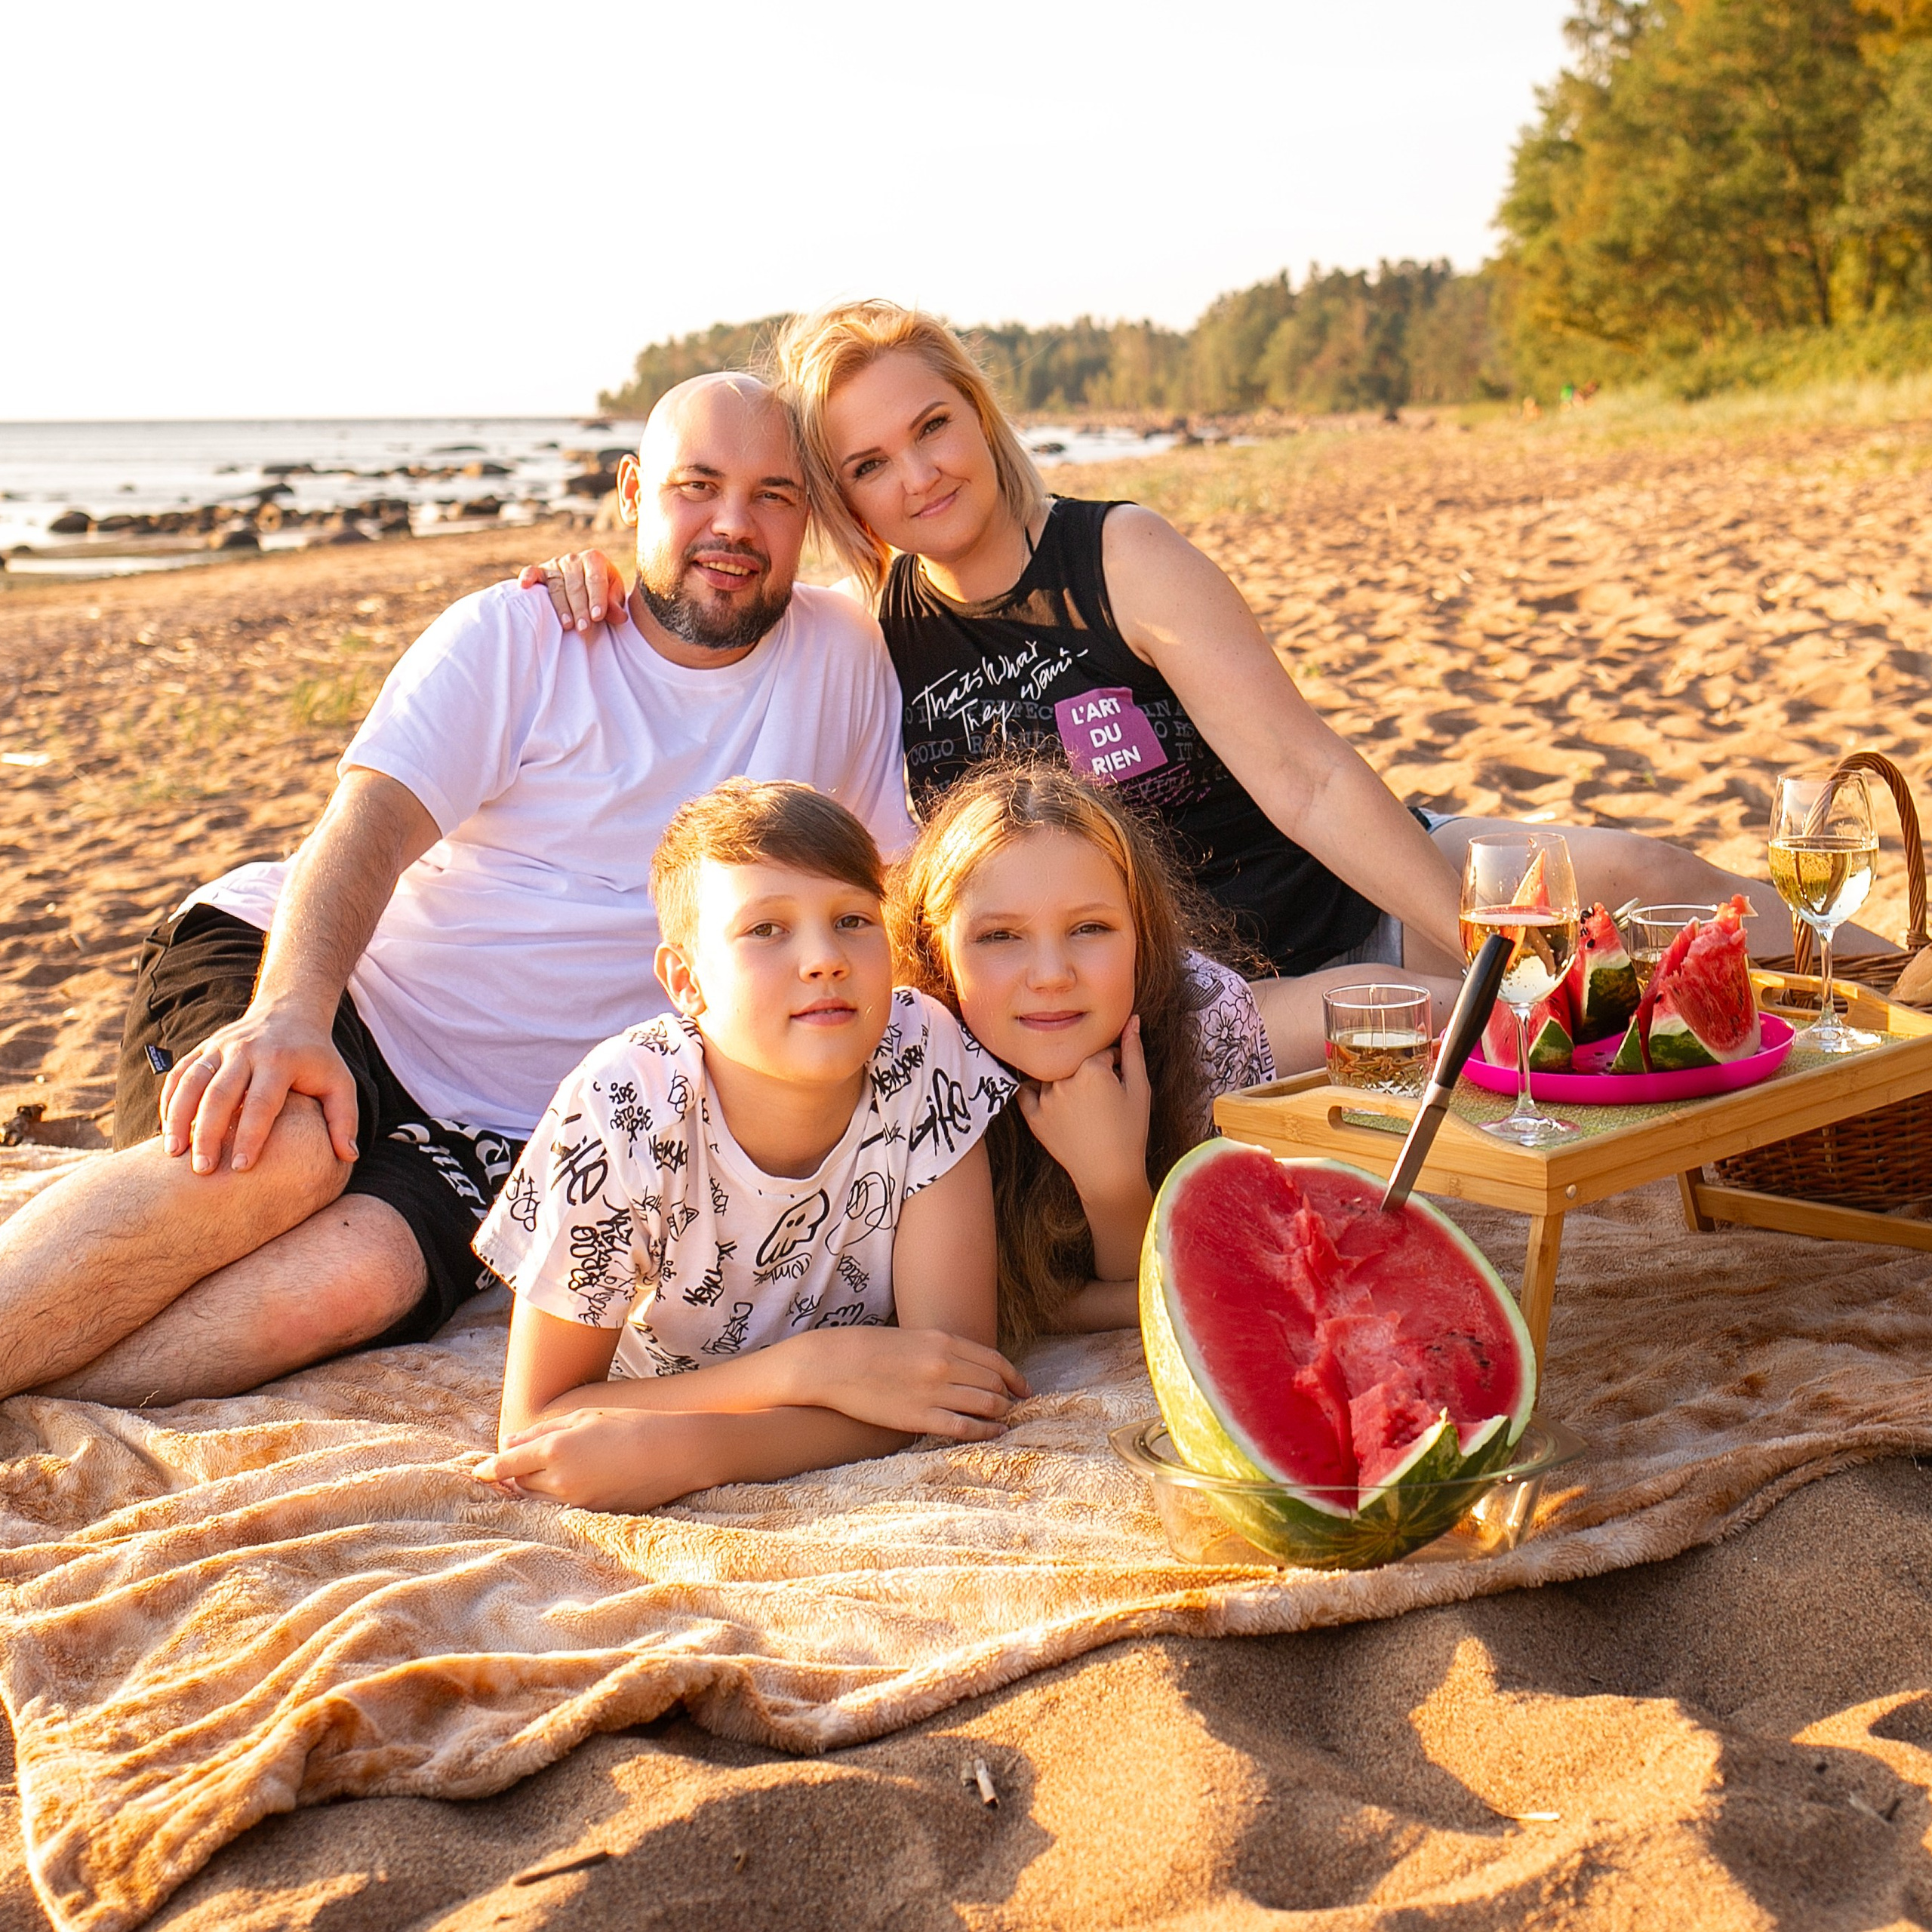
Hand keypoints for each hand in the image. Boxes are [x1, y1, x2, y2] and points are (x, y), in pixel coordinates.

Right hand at [160, 1003, 358, 1174]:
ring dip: (179, 1117)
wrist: (291, 1011)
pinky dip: (169, 1100)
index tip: (242, 1168)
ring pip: (191, 1082)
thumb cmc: (317, 1058)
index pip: (262, 1102)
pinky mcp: (204, 1047)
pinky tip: (167, 1129)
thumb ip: (344, 1119)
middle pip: (220, 1094)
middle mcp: (247, 1051)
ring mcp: (221, 1047)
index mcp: (281, 1061)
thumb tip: (348, 1157)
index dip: (251, 1136)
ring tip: (173, 1153)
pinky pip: (179, 1074)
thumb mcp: (340, 1083)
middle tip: (202, 1170)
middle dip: (209, 1133)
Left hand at [475, 1407, 667, 1509]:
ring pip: (536, 1501)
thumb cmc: (630, 1425)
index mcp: (555, 1448)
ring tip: (540, 1476)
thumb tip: (509, 1443)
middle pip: (519, 1484)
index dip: (489, 1469)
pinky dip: (552, 1501)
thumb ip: (543, 1430)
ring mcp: (575, 1502)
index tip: (479, 1472)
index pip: (507, 1465)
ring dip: (530, 1490)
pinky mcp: (591, 1515)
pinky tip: (563, 1488)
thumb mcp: (585, 1416)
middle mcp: (559, 1479)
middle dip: (514, 1476)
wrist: (673, 1453)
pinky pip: (558, 1511)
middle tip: (517, 1465)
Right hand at [515, 549, 624, 632]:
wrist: (589, 582)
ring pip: (556, 586)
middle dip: (580, 608)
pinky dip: (527, 577)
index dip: (596, 599)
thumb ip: (615, 605)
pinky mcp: (541, 571)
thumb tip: (620, 618)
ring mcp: (555, 564)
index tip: (597, 617)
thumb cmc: (604, 591)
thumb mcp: (615, 595)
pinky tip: (524, 586)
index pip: (595, 580)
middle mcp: (573, 559)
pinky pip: (533, 572)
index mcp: (594, 559)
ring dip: (561, 606)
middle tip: (584, 628)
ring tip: (567, 625)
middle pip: (575, 585)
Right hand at [799, 1327, 1029, 1439]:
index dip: (1015, 1377)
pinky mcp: (918, 1417)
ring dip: (1001, 1414)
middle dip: (1009, 1398)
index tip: (1023, 1389)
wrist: (832, 1363)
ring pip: (986, 1405)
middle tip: (1014, 1408)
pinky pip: (964, 1427)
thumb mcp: (912, 1339)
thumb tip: (966, 1367)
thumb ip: (941, 1350)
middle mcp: (944, 1364)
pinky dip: (986, 1432)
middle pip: (994, 1383)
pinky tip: (994, 1434)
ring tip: (1005, 1422)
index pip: (995, 1360)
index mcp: (943, 1341)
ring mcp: (933, 1392)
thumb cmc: (867, 1349)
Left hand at [1017, 1015, 1152, 1207]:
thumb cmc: (1130, 1132)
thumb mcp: (1139, 1089)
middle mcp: (1063, 1079)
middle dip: (1088, 1070)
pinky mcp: (1033, 1117)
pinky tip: (1051, 1098)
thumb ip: (1133, 1051)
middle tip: (1101, 1091)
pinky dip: (1036, 1090)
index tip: (1119, 1076)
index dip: (1113, 1062)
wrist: (1109, 1174)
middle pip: (1075, 1060)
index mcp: (1091, 1069)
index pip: (1101, 1051)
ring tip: (1082, 1101)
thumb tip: (1132, 1019)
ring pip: (1052, 1073)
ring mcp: (1045, 1099)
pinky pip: (1027, 1092)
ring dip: (1064, 1078)